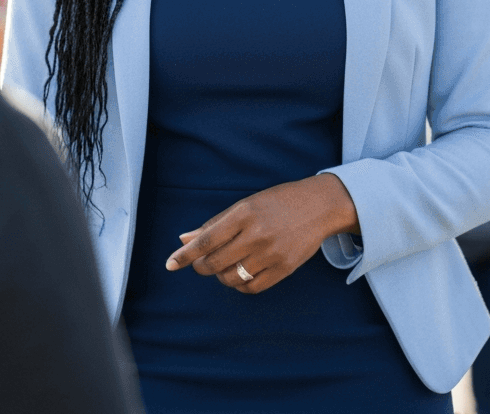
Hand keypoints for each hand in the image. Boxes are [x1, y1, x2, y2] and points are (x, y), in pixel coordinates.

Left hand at [164, 174, 357, 294]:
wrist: (319, 206)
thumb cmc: (278, 202)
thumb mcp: (246, 205)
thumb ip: (215, 224)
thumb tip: (185, 239)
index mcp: (244, 213)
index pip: (207, 239)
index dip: (186, 254)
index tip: (170, 263)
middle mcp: (256, 234)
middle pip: (215, 262)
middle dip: (201, 266)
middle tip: (201, 262)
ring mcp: (271, 254)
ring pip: (231, 278)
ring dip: (220, 275)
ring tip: (224, 265)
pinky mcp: (284, 269)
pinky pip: (251, 288)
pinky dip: (239, 285)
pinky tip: (239, 274)